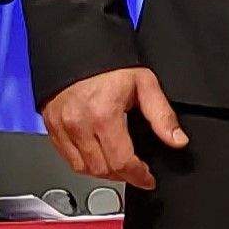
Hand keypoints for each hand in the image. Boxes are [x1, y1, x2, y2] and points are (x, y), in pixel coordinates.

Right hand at [41, 67, 189, 190]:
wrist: (78, 48)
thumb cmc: (110, 65)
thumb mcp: (145, 84)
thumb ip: (162, 115)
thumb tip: (178, 139)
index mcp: (103, 115)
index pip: (122, 162)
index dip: (138, 176)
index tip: (148, 180)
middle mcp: (79, 125)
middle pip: (102, 170)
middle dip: (123, 175)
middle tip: (136, 172)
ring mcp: (61, 127)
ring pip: (82, 168)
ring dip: (103, 172)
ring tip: (118, 166)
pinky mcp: (51, 127)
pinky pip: (67, 158)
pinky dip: (83, 164)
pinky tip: (98, 156)